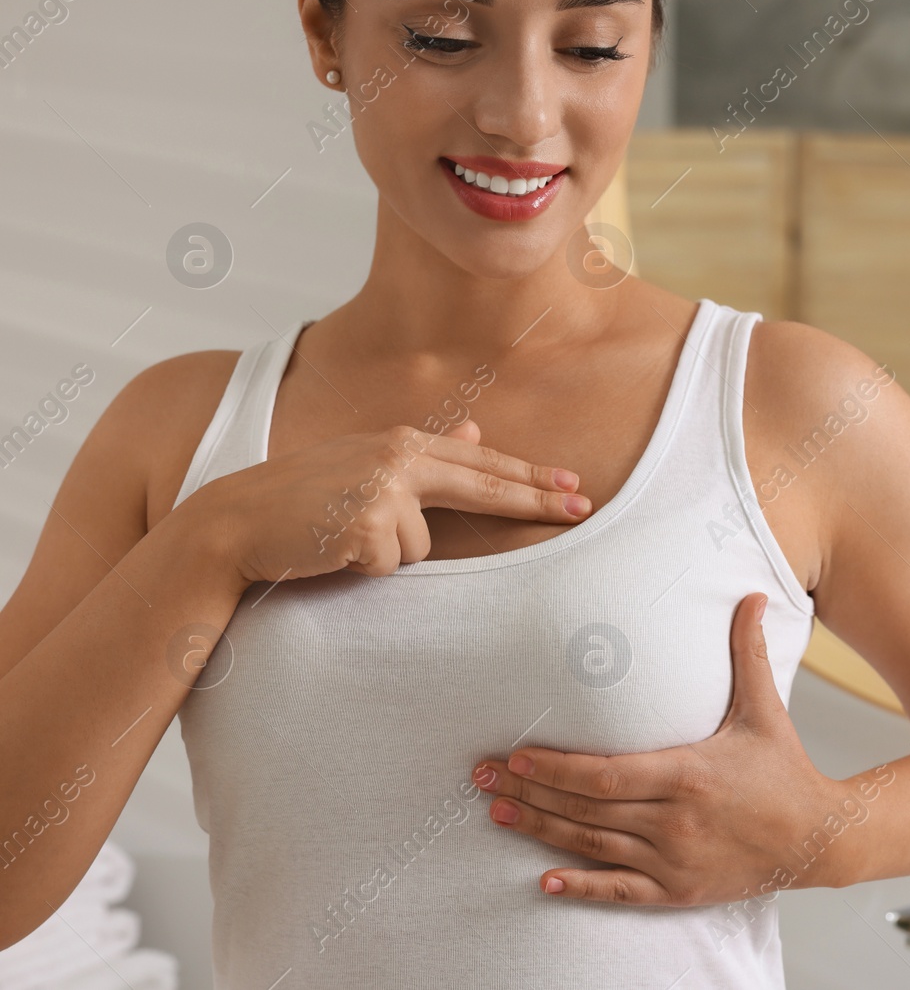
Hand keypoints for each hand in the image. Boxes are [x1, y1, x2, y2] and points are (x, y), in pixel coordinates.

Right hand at [186, 417, 590, 583]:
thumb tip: (473, 430)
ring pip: (424, 546)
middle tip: (584, 506)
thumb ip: (423, 454)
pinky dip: (367, 570)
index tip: (572, 483)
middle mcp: (398, 458)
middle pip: (484, 485)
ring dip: (390, 555)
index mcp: (400, 441)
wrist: (235, 523)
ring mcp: (384, 491)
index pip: (479, 460)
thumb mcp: (364, 465)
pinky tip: (333, 553)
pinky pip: (393, 566)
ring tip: (343, 541)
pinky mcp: (369, 527)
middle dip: (536, 498)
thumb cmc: (301, 500)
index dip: (528, 475)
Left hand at [471, 592, 848, 905]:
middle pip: (587, 809)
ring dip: (539, 830)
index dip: (556, 768)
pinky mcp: (679, 891)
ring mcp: (675, 859)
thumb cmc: (786, 771)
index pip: (606, 774)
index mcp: (689, 774)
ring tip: (495, 814)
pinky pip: (619, 891)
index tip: (516, 755)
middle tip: (482, 779)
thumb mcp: (764, 709)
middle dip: (529, 793)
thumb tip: (751, 595)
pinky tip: (544, 881)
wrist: (819, 837)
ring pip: (592, 846)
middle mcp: (675, 821)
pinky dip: (580, 887)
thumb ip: (748, 653)